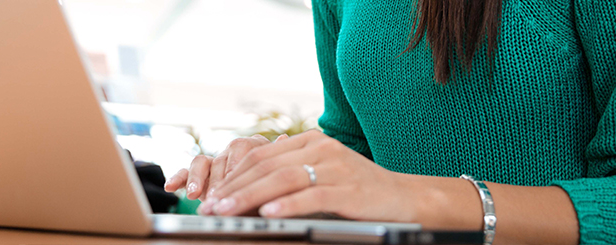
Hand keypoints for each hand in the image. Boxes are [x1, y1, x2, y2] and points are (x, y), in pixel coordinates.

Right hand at [163, 134, 289, 209]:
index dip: (236, 166)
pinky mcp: (201, 175)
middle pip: (221, 157)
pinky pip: (186, 171)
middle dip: (216, 179)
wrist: (266, 203)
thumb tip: (284, 137)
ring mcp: (216, 163)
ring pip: (202, 162)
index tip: (233, 183)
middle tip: (215, 197)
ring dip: (196, 178)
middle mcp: (233, 152)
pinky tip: (171, 187)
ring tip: (193, 194)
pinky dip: (179, 178)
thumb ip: (279, 160)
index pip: (244, 149)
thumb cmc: (275, 191)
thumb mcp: (281, 178)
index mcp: (255, 149)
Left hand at [206, 130, 418, 222]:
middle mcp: (321, 147)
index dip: (232, 175)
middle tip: (211, 206)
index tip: (211, 195)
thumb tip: (247, 193)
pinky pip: (312, 195)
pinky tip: (269, 213)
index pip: (261, 155)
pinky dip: (288, 205)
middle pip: (267, 166)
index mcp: (310, 141)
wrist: (404, 197)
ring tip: (229, 211)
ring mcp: (336, 166)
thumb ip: (289, 175)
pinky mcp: (349, 188)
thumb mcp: (321, 175)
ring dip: (250, 196)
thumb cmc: (357, 190)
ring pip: (283, 178)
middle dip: (234, 188)